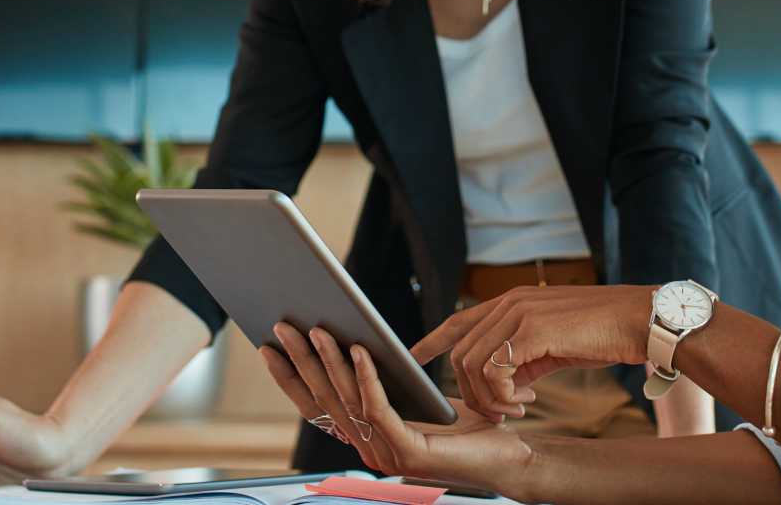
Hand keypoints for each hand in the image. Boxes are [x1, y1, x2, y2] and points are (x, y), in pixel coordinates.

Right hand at [260, 323, 530, 488]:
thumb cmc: (468, 425)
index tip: (269, 346)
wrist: (511, 455)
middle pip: (325, 400)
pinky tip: (361, 350)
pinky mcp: (409, 453)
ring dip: (329, 362)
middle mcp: (369, 450)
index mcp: (367, 437)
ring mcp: (386, 455)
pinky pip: (379, 408)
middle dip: (301, 361)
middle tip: (283, 325)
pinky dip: (366, 377)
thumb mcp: (416, 396)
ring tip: (318, 328)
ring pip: (348, 401)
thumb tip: (352, 339)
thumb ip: (385, 381)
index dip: (290, 378)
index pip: (317, 407)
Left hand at [412, 284, 653, 420]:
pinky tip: (528, 399)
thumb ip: (524, 355)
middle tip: (502, 411)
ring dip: (489, 398)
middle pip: (461, 353)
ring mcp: (519, 313)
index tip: (413, 356)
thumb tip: (506, 382)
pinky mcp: (532, 330)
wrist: (638, 320)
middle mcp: (509, 302)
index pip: (459, 320)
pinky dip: (503, 394)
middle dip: (472, 392)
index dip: (432, 340)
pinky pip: (495, 371)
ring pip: (473, 365)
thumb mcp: (553, 343)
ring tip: (516, 408)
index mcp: (513, 301)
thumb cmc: (602, 333)